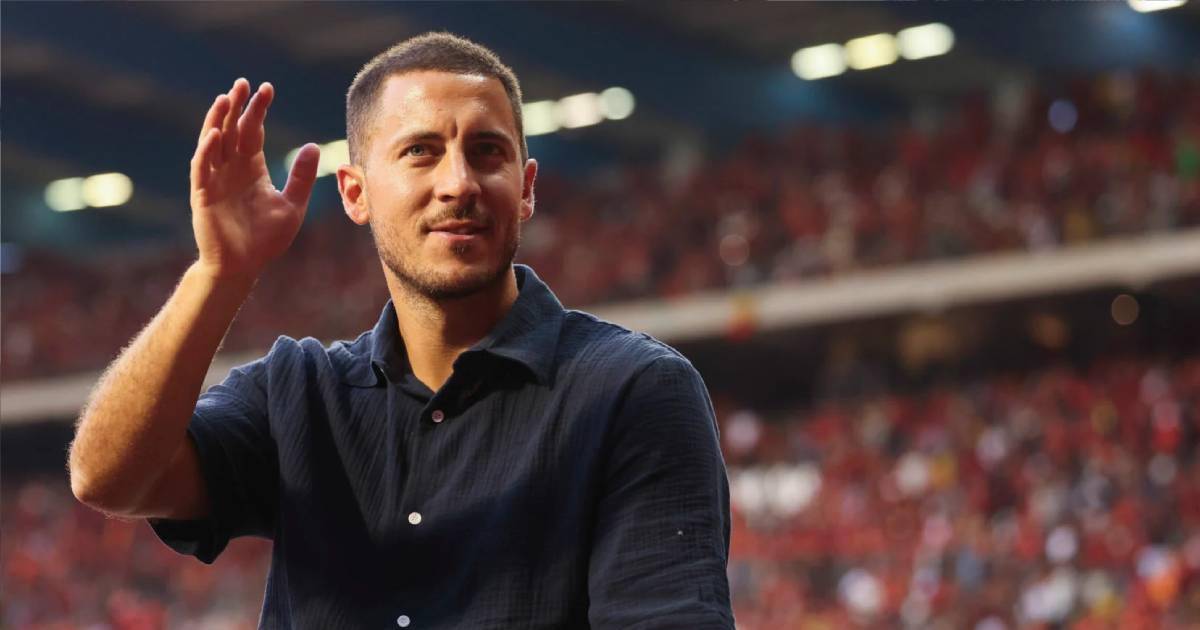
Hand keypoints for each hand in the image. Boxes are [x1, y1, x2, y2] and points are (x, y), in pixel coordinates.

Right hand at [190, 78, 320, 279]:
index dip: (258, 110)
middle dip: (237, 107)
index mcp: (253, 169)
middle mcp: (232, 169)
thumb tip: (313, 146)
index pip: (254, 132)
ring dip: (218, 120)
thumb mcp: (292, 206)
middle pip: (233, 130)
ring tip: (226, 98)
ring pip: (214, 142)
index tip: (267, 89)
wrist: (243, 267)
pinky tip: (215, 134)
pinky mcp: (203, 194)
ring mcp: (215, 180)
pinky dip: (207, 151)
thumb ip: (301, 177)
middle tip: (244, 83)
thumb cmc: (265, 239)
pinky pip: (203, 168)